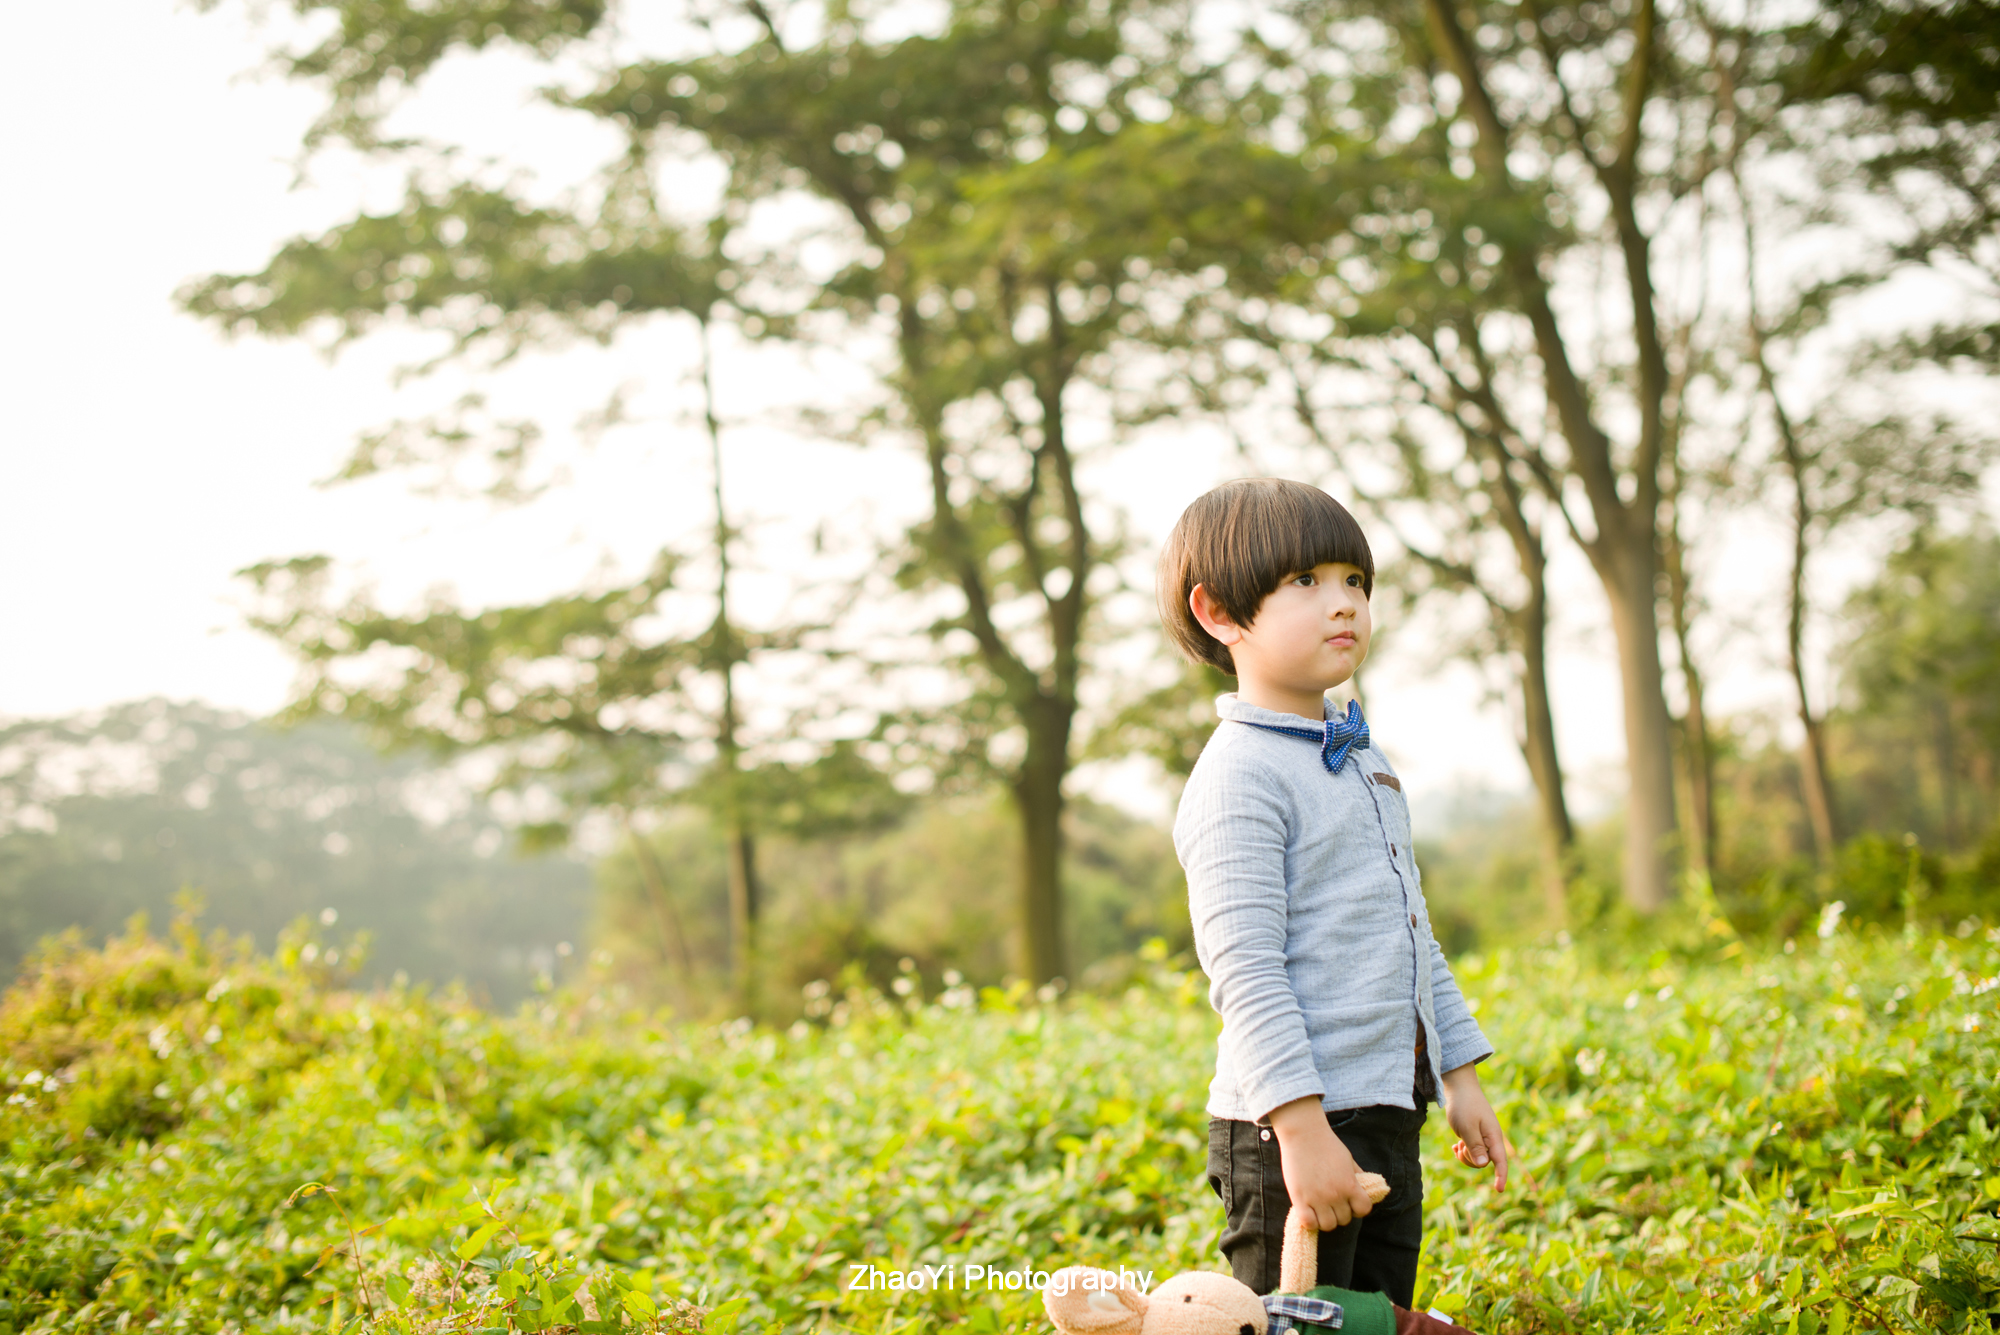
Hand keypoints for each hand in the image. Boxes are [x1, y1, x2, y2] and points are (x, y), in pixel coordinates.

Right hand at [1266, 1096, 1379, 1229]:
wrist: (1304, 1134)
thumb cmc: (1326, 1144)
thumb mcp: (1348, 1159)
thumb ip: (1357, 1175)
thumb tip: (1365, 1186)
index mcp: (1350, 1185)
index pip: (1363, 1210)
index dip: (1358, 1209)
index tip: (1351, 1204)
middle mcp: (1336, 1195)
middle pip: (1344, 1219)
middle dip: (1340, 1213)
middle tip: (1332, 1203)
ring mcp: (1317, 1198)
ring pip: (1328, 1225)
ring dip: (1325, 1219)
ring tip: (1320, 1209)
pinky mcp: (1300, 1199)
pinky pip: (1309, 1223)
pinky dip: (1310, 1222)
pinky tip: (1309, 1212)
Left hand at [1440, 1064, 1508, 1190]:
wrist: (1459, 1088)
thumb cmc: (1464, 1106)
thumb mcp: (1467, 1127)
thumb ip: (1475, 1146)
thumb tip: (1484, 1165)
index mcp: (1494, 1137)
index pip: (1501, 1161)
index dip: (1501, 1176)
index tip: (1499, 1190)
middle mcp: (1491, 1139)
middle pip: (1484, 1163)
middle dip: (1470, 1161)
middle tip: (1460, 1147)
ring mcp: (1483, 1138)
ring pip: (1476, 1159)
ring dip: (1465, 1156)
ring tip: (1457, 1144)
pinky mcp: (1475, 1136)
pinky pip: (1470, 1152)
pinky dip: (1462, 1151)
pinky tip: (1455, 1146)